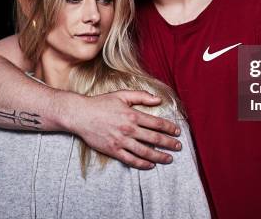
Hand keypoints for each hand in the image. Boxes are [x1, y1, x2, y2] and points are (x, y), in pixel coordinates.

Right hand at [56, 90, 181, 168]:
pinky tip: (151, 165)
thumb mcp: (122, 95)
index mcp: (133, 115)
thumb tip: (158, 99)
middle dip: (169, 143)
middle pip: (155, 139)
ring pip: (145, 152)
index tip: (177, 132)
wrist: (81, 115)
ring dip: (159, 156)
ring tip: (169, 159)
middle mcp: (129, 129)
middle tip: (179, 147)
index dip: (170, 128)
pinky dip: (142, 164)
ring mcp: (121, 141)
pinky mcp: (113, 150)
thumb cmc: (101, 103)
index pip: (157, 123)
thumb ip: (141, 96)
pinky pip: (131, 160)